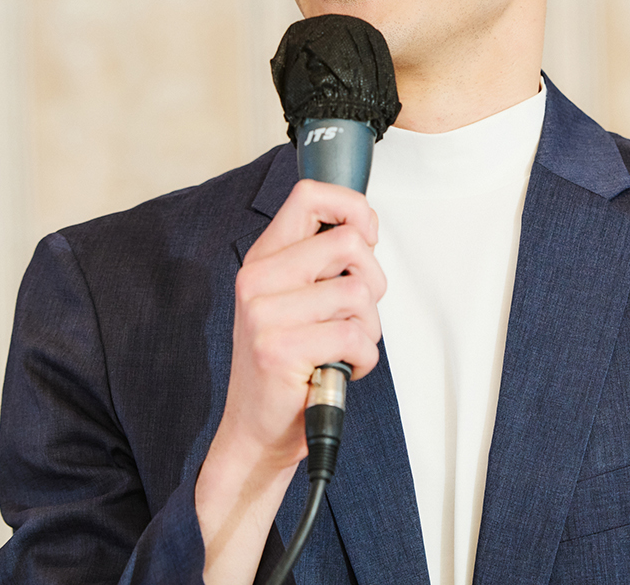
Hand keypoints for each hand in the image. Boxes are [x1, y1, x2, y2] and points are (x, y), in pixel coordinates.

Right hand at [196, 179, 384, 581]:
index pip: (308, 197)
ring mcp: (265, 315)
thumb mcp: (294, 302)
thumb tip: (364, 227)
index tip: (367, 235)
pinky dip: (364, 359)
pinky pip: (355, 337)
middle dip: (373, 282)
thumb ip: (320, 263)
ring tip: (345, 348)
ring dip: (369, 329)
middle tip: (357, 313)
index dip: (352, 207)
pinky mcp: (280, 349)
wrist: (257, 433)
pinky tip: (341, 368)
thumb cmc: (286, 366)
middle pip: (348, 243)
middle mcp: (258, 281)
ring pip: (358, 294)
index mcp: (263, 260)